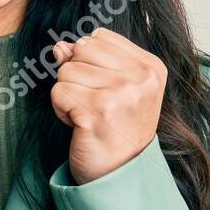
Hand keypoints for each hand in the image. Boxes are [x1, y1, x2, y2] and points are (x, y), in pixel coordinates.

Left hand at [49, 29, 166, 183]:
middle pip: (80, 50)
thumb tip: (60, 46)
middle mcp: (139, 78)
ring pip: (66, 71)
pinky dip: (61, 110)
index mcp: (150, 67)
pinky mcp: (97, 112)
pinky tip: (80, 125)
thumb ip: (91, 61)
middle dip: (76, 76)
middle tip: (94, 104)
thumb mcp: (116, 88)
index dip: (89, 61)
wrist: (121, 172)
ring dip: (68, 95)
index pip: (99, 37)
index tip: (104, 88)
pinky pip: (59, 93)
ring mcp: (120, 95)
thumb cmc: (118, 129)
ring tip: (88, 115)